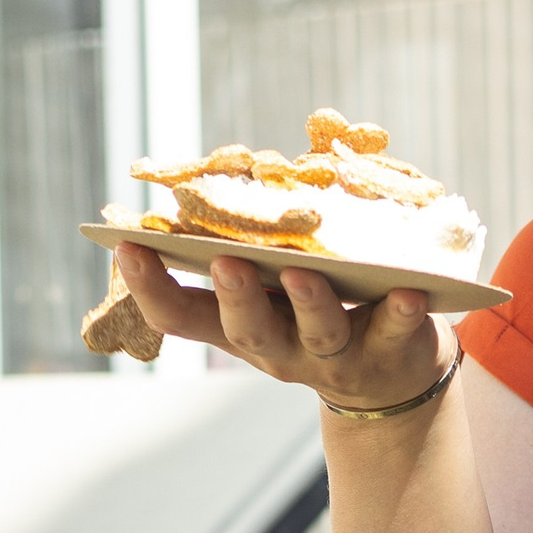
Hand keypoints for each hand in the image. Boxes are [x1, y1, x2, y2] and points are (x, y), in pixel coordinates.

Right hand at [115, 242, 443, 412]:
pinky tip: (408, 292)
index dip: (149, 285)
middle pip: (247, 328)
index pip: (181, 313)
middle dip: (235, 296)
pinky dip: (401, 313)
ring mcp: (333, 357)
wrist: (391, 373)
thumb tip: (253, 160)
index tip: (123, 245)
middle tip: (225, 263)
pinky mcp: (389, 355)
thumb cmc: (319, 303)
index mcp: (238, 322)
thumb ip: (258, 229)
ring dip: (309, 304)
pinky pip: (394, 333)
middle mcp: (278, 346)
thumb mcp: (276, 276)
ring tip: (304, 273)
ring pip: (318, 333)